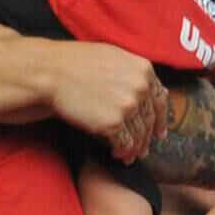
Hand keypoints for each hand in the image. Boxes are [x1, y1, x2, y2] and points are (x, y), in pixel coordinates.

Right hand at [49, 44, 164, 158]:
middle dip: (148, 139)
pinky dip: (123, 153)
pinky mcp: (112, 123)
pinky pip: (125, 144)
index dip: (161, 119)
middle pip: (151, 120)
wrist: (53, 73)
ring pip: (139, 135)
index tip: (158, 133)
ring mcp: (128, 106)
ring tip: (129, 157)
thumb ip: (132, 73)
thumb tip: (142, 89)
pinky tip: (117, 155)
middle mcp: (140, 88)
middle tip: (144, 151)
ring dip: (135, 149)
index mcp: (143, 70)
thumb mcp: (113, 58)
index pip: (160, 99)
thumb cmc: (76, 63)